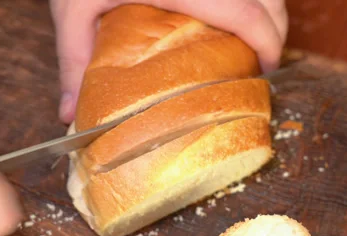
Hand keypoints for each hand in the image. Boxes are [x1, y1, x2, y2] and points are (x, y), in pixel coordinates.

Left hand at [50, 0, 287, 122]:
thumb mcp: (73, 9)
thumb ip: (74, 60)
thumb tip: (70, 114)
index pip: (248, 14)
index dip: (268, 44)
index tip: (267, 70)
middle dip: (276, 31)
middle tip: (260, 61)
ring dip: (269, 12)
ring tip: (251, 39)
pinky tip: (234, 12)